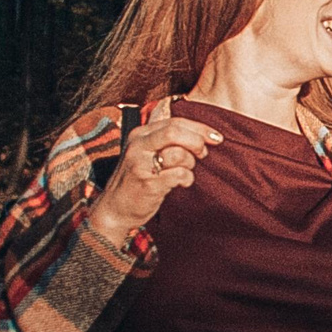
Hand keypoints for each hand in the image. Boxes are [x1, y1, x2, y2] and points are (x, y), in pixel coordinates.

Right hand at [83, 102, 222, 247]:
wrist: (114, 209)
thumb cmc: (138, 180)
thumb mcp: (146, 153)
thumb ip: (167, 142)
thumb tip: (203, 136)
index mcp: (140, 134)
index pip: (175, 122)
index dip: (200, 128)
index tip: (217, 137)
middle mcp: (138, 146)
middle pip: (176, 132)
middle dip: (197, 142)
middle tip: (203, 154)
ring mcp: (141, 164)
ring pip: (179, 154)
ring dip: (190, 164)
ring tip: (185, 172)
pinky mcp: (148, 183)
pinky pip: (179, 175)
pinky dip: (187, 179)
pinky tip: (182, 183)